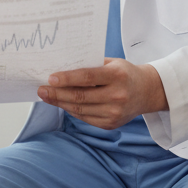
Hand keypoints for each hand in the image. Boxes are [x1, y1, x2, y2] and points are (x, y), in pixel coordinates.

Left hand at [37, 59, 167, 128]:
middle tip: (41, 89)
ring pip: (80, 110)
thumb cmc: (125, 73)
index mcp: (117, 76)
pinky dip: (71, 110)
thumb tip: (62, 68)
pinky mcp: (111, 124)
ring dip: (60, 103)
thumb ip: (90, 66)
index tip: (50, 78)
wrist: (147, 92)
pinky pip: (85, 118)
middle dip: (57, 94)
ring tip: (47, 96)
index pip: (87, 78)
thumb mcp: (112, 63)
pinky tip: (62, 103)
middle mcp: (117, 96)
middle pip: (80, 97)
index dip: (67, 78)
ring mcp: (114, 113)